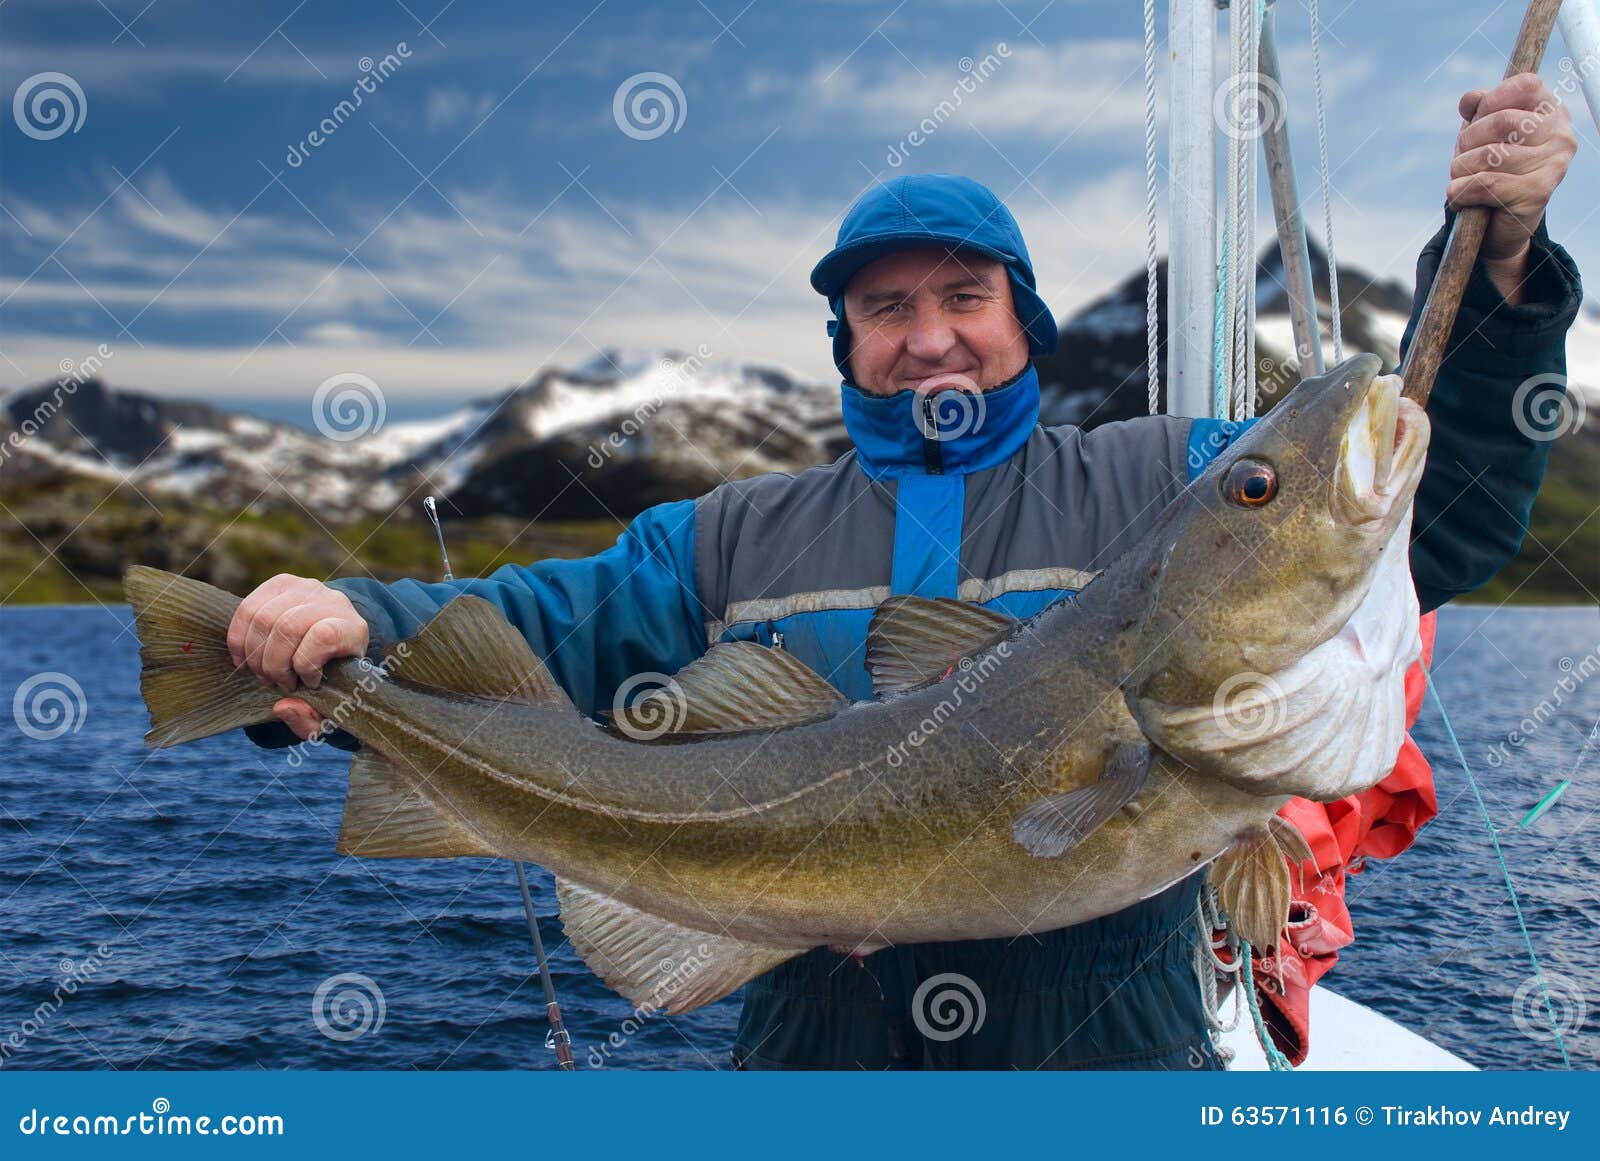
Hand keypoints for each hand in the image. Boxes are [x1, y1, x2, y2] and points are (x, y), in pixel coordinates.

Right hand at [227, 573, 368, 740]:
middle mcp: (332, 601)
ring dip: (254, 654)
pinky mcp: (281, 583)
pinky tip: (245, 659)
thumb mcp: (332, 706)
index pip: (325, 635)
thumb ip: (311, 719)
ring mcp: (306, 588)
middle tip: (277, 683)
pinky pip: (248, 608)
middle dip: (273, 664)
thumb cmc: (333, 678)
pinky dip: (239, 639)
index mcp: (353, 628)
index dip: (307, 665)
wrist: (336, 637)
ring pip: (264, 617)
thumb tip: (284, 706)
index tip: (308, 684)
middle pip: (288, 627)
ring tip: (263, 673)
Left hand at [1449, 73, 1575, 296]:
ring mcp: (1554, 165)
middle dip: (1468, 140)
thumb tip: (1469, 99)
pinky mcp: (1538, 193)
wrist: (1498, 227)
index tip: (1475, 118)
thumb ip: (1478, 110)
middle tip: (1462, 159)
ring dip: (1460, 170)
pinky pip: (1485, 183)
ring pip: (1489, 155)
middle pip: (1502, 120)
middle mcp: (1561, 136)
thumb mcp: (1481, 135)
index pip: (1525, 85)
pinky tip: (1460, 197)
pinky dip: (1460, 191)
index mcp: (1551, 112)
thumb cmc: (1490, 172)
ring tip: (1462, 180)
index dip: (1491, 100)